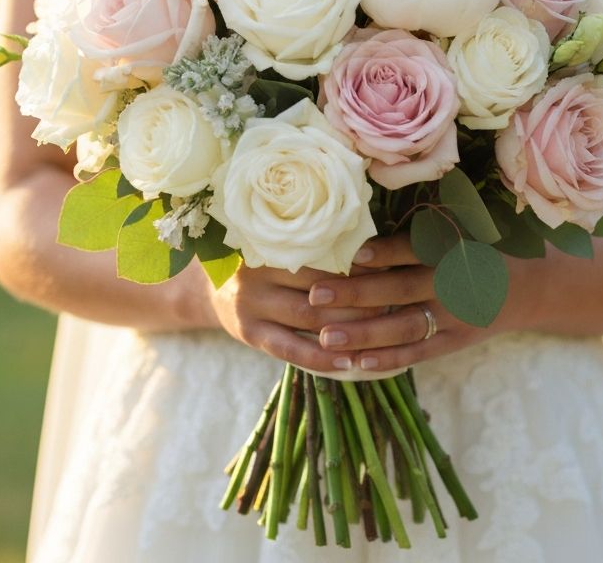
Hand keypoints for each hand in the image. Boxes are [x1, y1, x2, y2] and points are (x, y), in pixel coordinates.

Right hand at [204, 259, 386, 372]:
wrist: (208, 289)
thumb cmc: (262, 261)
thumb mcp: (277, 243)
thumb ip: (311, 243)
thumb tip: (373, 246)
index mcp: (270, 241)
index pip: (322, 251)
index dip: (358, 260)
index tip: (389, 264)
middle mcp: (258, 270)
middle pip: (319, 284)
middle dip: (359, 294)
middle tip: (394, 298)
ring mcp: (251, 304)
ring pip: (309, 317)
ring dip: (348, 325)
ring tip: (381, 328)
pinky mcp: (250, 333)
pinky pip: (291, 349)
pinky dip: (322, 357)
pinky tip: (349, 362)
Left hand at [306, 233, 506, 372]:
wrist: (532, 287)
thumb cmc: (484, 246)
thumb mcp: (466, 226)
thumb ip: (425, 224)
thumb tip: (367, 217)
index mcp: (455, 249)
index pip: (415, 250)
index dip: (385, 251)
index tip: (352, 254)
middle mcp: (454, 284)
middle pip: (401, 290)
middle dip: (358, 294)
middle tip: (317, 295)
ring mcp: (456, 318)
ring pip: (405, 328)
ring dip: (364, 334)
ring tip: (326, 338)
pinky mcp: (455, 342)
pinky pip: (418, 354)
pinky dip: (388, 360)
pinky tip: (355, 364)